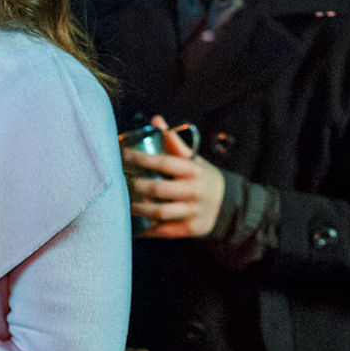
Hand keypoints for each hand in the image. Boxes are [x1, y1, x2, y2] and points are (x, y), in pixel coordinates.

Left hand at [125, 116, 223, 237]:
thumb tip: (155, 119)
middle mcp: (193, 191)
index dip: (141, 158)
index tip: (123, 155)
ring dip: (138, 208)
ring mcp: (192, 211)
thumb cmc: (201, 177)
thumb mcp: (192, 160)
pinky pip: (163, 230)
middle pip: (158, 189)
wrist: (229, 204)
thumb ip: (173, 142)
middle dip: (136, 186)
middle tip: (120, 183)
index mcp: (192, 170)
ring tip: (125, 203)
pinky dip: (147, 229)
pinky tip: (135, 225)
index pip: (164, 162)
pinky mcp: (189, 229)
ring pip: (159, 212)